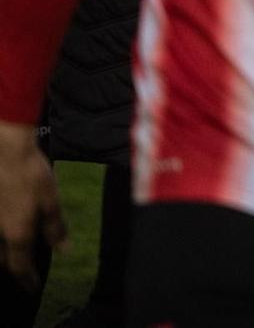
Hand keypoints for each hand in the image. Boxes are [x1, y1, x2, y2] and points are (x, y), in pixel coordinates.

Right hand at [0, 121, 62, 292]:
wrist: (4, 151)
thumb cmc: (30, 175)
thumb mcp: (51, 201)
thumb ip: (55, 228)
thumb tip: (62, 249)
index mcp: (17, 234)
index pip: (20, 267)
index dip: (27, 279)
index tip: (32, 288)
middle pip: (3, 259)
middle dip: (13, 266)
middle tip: (24, 267)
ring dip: (4, 251)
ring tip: (15, 248)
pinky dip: (1, 234)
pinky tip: (7, 225)